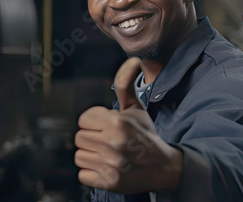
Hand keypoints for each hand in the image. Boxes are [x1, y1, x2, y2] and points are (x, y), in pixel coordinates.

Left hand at [74, 57, 182, 193]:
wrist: (163, 167)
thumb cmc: (146, 135)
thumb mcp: (136, 108)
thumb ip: (126, 84)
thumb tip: (133, 60)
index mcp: (118, 122)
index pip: (84, 119)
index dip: (93, 122)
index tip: (106, 127)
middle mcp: (113, 143)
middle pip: (79, 137)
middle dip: (92, 138)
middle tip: (107, 141)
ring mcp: (111, 164)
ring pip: (79, 155)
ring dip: (91, 155)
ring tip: (107, 154)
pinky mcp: (108, 182)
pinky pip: (82, 174)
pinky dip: (91, 173)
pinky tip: (106, 167)